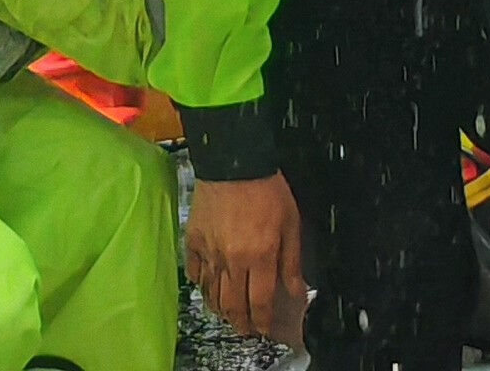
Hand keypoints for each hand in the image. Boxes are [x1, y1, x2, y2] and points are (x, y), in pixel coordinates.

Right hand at [183, 172, 306, 344]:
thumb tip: (296, 290)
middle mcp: (233, 260)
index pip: (260, 302)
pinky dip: (200, 284)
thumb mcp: (291, 223)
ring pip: (212, 293)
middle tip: (246, 328)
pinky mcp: (193, 239)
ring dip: (221, 309)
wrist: (234, 160)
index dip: (263, 321)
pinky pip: (194, 270)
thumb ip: (292, 261)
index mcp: (260, 257)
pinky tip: (207, 287)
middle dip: (241, 322)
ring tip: (228, 315)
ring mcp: (210, 251)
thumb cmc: (267, 188)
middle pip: (234, 304)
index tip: (265, 329)